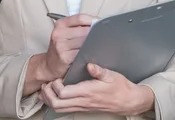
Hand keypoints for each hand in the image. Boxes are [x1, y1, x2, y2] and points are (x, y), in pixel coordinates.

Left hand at [40, 63, 154, 115]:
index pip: (64, 93)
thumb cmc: (120, 87)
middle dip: (47, 94)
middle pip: (57, 104)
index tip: (56, 76)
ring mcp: (82, 106)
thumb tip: (89, 65)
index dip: (55, 86)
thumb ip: (99, 70)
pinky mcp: (82, 108)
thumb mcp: (111, 75)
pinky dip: (55, 103)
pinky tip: (54, 95)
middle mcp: (82, 101)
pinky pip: (64, 109)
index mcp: (87, 92)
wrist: (128, 101)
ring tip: (47, 89)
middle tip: (47, 83)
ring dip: (49, 100)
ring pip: (59, 109)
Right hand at [42, 14, 96, 79]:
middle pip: (84, 30)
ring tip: (97, 45)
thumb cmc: (61, 47)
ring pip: (85, 42)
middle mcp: (59, 33)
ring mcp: (61, 46)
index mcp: (60, 24)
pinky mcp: (65, 57)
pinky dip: (89, 52)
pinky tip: (91, 53)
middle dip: (95, 33)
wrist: (49, 65)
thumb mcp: (65, 32)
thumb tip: (97, 23)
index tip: (100, 23)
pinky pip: (82, 53)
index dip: (93, 20)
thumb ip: (78, 26)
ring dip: (93, 44)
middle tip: (101, 36)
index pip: (80, 18)